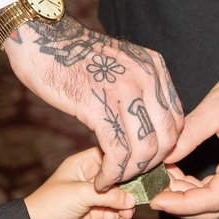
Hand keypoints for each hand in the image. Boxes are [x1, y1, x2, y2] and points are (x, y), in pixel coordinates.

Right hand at [0, 14, 183, 186]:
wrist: (41, 38)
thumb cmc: (74, 55)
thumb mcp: (119, 64)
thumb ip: (138, 88)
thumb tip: (145, 122)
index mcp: (154, 67)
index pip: (177, 119)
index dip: (166, 148)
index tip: (147, 162)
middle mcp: (146, 78)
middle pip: (167, 138)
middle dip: (151, 165)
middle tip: (132, 176)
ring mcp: (125, 92)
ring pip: (144, 150)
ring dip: (130, 174)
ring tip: (113, 180)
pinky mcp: (100, 106)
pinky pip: (117, 152)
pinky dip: (111, 174)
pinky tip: (101, 180)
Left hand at [23, 148, 140, 218]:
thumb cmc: (52, 203)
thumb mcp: (81, 194)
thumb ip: (109, 195)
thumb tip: (132, 199)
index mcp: (83, 163)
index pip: (109, 156)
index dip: (124, 162)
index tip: (140, 169)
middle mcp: (90, 178)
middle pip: (118, 178)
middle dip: (130, 189)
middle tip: (139, 197)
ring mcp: (93, 196)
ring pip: (118, 198)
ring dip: (126, 206)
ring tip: (128, 214)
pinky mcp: (94, 212)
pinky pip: (114, 213)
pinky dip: (121, 218)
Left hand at [151, 49, 218, 218]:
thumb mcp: (217, 106)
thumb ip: (189, 135)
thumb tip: (162, 157)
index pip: (214, 199)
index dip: (182, 204)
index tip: (155, 199)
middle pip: (217, 209)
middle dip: (182, 203)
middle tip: (153, 189)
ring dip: (190, 196)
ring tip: (163, 177)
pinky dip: (200, 188)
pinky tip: (179, 173)